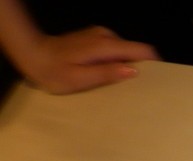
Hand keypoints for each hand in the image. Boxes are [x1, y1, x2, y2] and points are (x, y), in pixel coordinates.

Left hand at [21, 26, 158, 94]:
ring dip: (127, 66)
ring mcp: (100, 35)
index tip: (157, 82)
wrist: (31, 54)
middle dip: (140, 68)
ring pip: (126, 52)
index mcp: (105, 45)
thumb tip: (134, 70)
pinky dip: (116, 63)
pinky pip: (115, 51)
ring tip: (120, 85)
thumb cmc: (53, 72)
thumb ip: (107, 73)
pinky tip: (107, 76)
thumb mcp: (79, 78)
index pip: (143, 50)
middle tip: (136, 90)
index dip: (154, 65)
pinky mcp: (95, 39)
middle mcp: (106, 36)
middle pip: (135, 51)